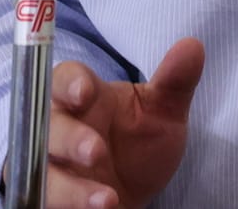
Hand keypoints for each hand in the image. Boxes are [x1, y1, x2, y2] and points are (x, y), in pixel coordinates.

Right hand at [40, 37, 204, 208]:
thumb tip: (193, 46)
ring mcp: (51, 167)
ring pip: (44, 172)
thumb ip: (174, 82)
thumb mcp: (163, 111)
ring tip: (106, 199)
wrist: (132, 192)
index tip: (84, 92)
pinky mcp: (49, 198)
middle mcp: (59, 130)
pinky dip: (70, 208)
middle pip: (48, 127)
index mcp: (84, 96)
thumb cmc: (139, 141)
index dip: (70, 83)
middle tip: (96, 151)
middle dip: (69, 138)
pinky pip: (46, 202)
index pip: (66, 79)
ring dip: (70, 188)